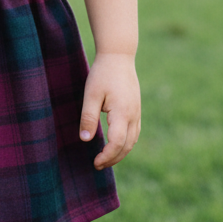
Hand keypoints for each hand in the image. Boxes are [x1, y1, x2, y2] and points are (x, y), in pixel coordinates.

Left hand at [79, 52, 140, 169]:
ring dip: (121, 153)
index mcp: (122, 113)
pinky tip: (116, 144)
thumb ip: (88, 117)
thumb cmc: (102, 73)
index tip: (95, 162)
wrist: (119, 56)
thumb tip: (85, 139)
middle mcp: (133, 115)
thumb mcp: (91, 94)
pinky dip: (126, 143)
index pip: (117, 143)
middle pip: (127, 146)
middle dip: (113, 158)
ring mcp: (137, 112)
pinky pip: (134, 132)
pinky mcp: (136, 109)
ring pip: (133, 141)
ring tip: (106, 158)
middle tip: (97, 165)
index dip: (107, 156)